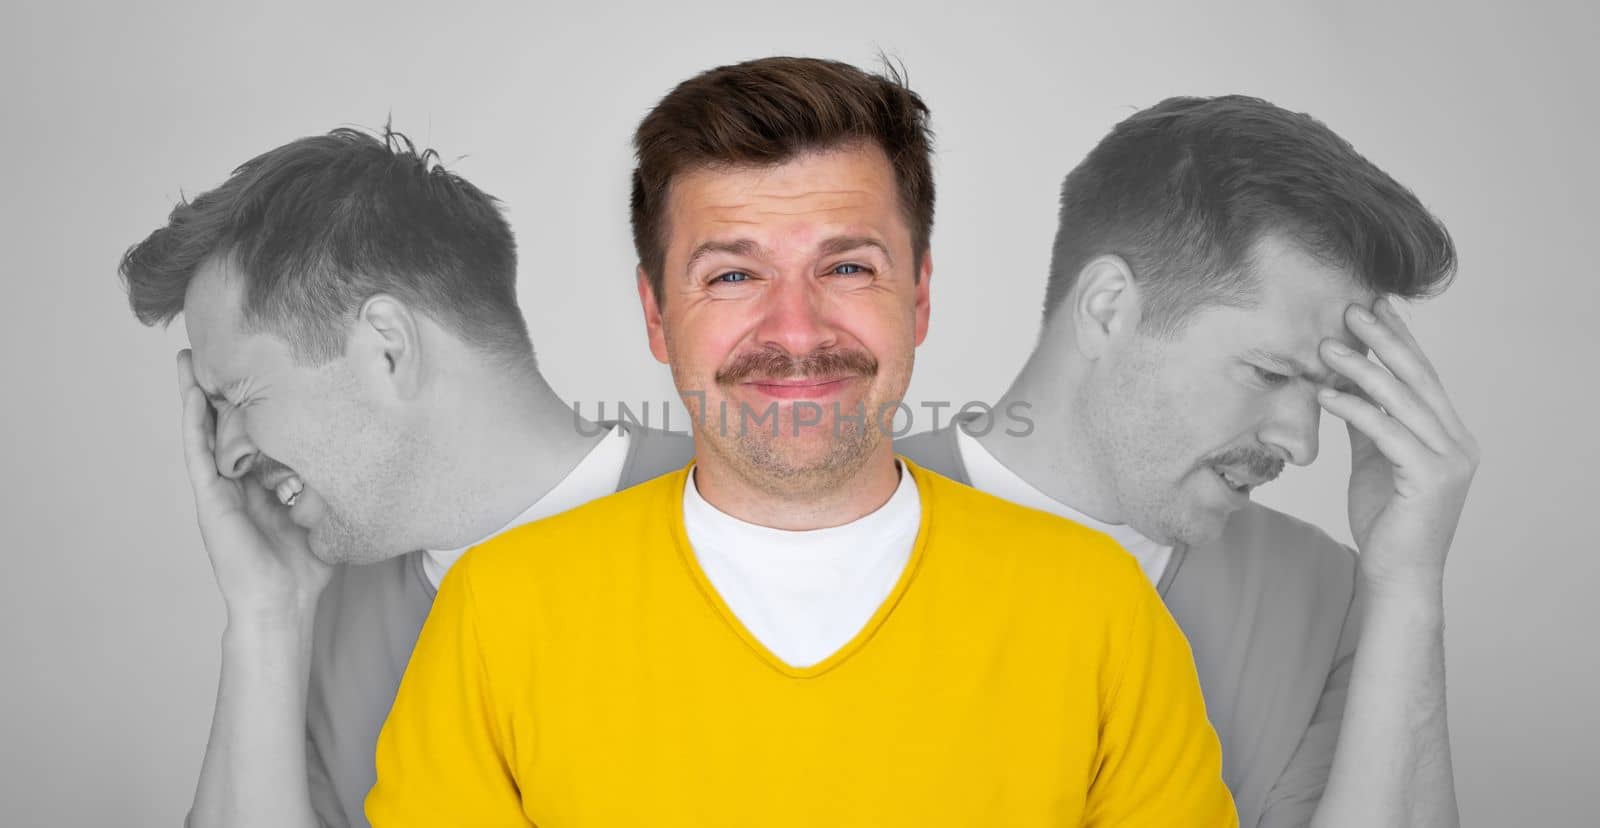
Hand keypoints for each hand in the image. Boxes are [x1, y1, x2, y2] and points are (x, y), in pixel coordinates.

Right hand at [176, 350, 331, 623]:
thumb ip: (336, 486)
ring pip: (206, 430)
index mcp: (264, 481)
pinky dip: (193, 420)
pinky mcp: (209, 498)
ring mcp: (221, 487)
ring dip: (196, 393)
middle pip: (229, 423)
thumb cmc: (305, 568)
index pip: (259, 430)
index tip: (266, 363)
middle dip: (224, 387)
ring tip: (189, 355)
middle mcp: (240, 479)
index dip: (259, 399)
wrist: (282, 603)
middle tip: (220, 345)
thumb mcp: (326, 513)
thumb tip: (370, 456)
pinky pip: (197, 451)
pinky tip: (190, 391)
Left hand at [1316, 299, 1478, 588]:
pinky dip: (1356, 408)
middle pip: (1417, 379)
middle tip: (1351, 306)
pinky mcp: (1431, 479)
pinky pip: (1388, 433)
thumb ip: (1369, 422)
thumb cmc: (1386, 522)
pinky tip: (1326, 392)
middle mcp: (1457, 443)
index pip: (1421, 376)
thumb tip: (1345, 381)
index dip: (1397, 339)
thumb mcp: (1375, 459)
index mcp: (1448, 435)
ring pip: (1402, 401)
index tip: (1372, 305)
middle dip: (1384, 339)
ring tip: (1327, 345)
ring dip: (1363, 368)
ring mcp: (1449, 460)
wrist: (1397, 577)